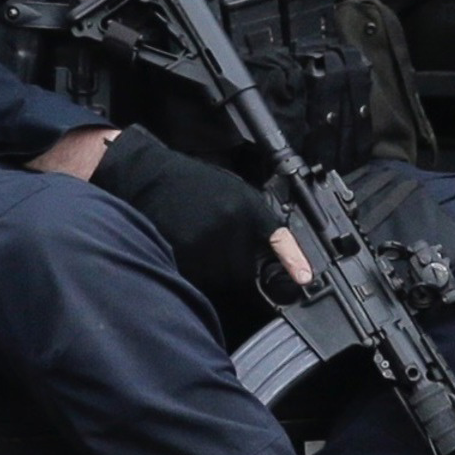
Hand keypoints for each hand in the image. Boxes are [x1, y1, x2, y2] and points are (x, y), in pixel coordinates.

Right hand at [81, 131, 306, 308]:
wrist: (149, 175)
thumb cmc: (190, 184)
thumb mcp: (231, 192)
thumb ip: (251, 221)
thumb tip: (266, 255)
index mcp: (247, 207)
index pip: (277, 237)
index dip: (293, 260)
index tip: (305, 278)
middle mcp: (232, 224)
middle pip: (245, 271)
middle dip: (234, 265)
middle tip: (214, 242)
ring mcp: (207, 241)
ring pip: (221, 278)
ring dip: (212, 271)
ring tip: (195, 240)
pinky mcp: (183, 253)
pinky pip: (196, 278)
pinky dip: (192, 271)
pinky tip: (183, 248)